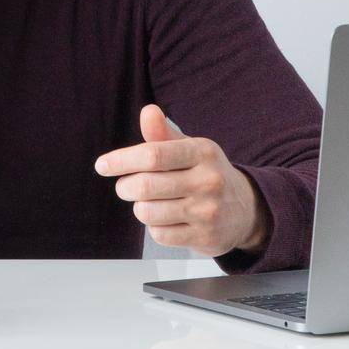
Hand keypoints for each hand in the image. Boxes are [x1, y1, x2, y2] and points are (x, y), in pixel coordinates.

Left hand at [94, 104, 268, 257]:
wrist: (246, 209)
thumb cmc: (206, 173)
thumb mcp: (190, 149)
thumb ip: (163, 134)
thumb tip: (148, 111)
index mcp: (203, 152)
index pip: (153, 154)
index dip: (121, 160)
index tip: (102, 165)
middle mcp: (208, 180)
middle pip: (145, 186)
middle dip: (125, 187)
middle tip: (125, 186)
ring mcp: (208, 211)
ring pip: (148, 213)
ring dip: (140, 208)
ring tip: (148, 202)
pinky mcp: (205, 237)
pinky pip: (160, 234)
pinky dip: (154, 227)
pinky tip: (166, 219)